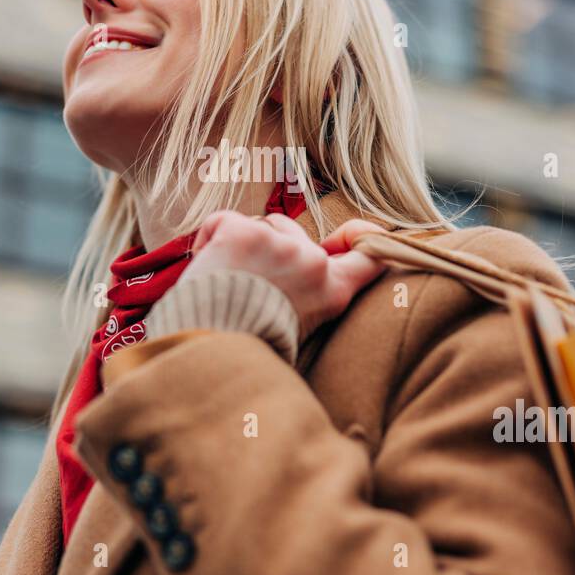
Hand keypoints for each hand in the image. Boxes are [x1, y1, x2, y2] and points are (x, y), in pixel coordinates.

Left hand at [185, 212, 388, 340]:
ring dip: (242, 244)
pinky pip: (222, 220)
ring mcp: (280, 245)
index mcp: (332, 291)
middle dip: (270, 246)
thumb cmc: (249, 345)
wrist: (214, 353)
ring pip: (259, 224)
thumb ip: (311, 293)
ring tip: (225, 280)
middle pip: (292, 231)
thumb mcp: (299, 326)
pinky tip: (205, 267)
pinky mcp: (245, 233)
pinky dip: (209, 238)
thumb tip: (316, 263)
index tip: (345, 237)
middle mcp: (313, 263)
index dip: (361, 236)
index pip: (370, 256)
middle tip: (249, 281)